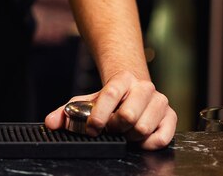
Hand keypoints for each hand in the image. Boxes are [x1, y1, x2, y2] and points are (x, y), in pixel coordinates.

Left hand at [45, 71, 177, 149]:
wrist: (132, 90)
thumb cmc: (108, 99)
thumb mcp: (87, 101)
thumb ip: (67, 112)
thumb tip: (51, 123)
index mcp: (122, 79)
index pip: (111, 94)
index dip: (100, 114)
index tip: (93, 128)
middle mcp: (144, 88)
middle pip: (128, 115)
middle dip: (114, 127)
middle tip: (110, 129)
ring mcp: (160, 101)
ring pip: (143, 128)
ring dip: (129, 136)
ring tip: (123, 132)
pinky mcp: (171, 117)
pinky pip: (161, 138)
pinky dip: (146, 144)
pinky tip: (137, 139)